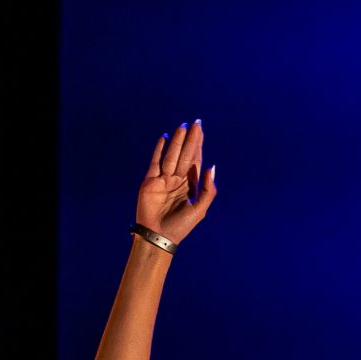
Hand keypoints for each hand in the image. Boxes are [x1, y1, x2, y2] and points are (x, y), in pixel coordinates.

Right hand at [137, 119, 217, 243]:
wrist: (158, 237)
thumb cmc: (181, 227)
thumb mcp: (200, 209)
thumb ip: (207, 189)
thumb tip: (211, 167)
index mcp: (189, 185)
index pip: (195, 160)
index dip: (199, 145)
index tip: (201, 130)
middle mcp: (177, 180)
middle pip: (185, 154)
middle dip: (191, 139)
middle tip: (196, 122)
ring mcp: (163, 180)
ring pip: (171, 155)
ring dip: (177, 141)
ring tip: (182, 126)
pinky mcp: (149, 182)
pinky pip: (155, 162)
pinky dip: (159, 150)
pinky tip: (164, 138)